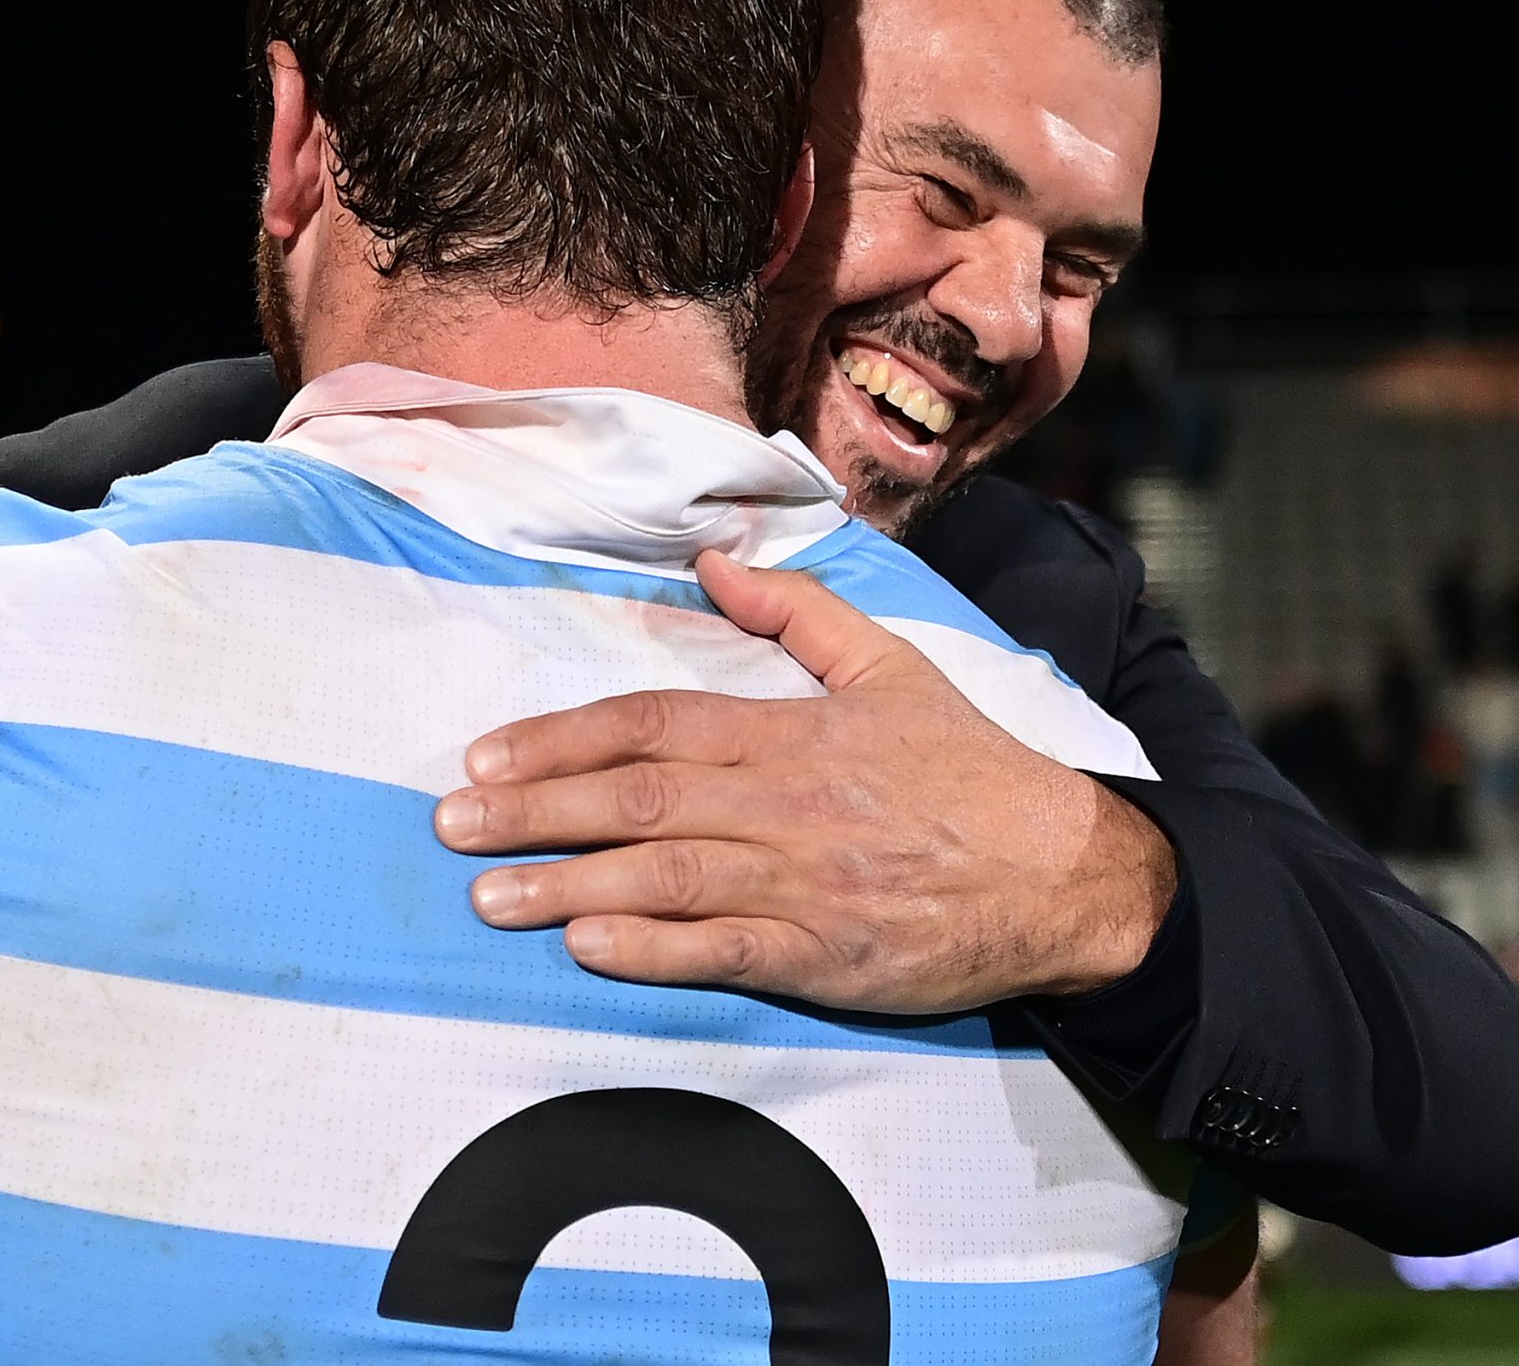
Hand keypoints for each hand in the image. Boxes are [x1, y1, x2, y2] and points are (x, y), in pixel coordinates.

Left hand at [434, 550, 1178, 1013]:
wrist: (1068, 873)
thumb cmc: (973, 770)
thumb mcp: (892, 666)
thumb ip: (799, 613)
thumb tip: (718, 561)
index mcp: (789, 732)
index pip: (652, 722)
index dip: (561, 737)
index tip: (488, 756)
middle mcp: (783, 803)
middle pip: (636, 798)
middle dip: (533, 811)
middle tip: (450, 825)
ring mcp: (802, 882)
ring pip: (663, 877)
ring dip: (566, 885)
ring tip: (487, 895)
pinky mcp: (826, 956)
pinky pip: (724, 951)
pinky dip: (651, 950)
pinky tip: (585, 946)